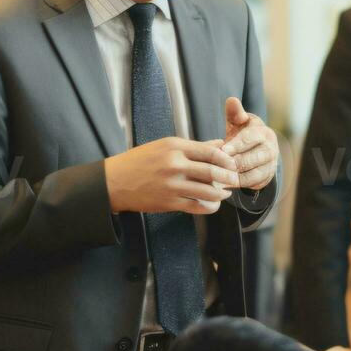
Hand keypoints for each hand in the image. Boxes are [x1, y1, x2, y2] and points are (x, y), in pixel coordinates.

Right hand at [103, 136, 237, 214]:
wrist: (114, 182)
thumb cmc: (139, 161)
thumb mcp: (164, 146)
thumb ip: (193, 147)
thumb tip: (218, 144)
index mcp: (174, 147)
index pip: (209, 151)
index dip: (226, 158)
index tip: (232, 163)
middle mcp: (174, 164)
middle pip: (211, 171)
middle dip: (228, 176)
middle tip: (236, 179)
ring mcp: (172, 185)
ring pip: (206, 190)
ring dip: (221, 193)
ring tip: (226, 193)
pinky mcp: (168, 202)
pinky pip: (196, 206)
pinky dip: (209, 207)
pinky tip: (213, 205)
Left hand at [220, 97, 278, 190]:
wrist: (258, 151)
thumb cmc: (244, 134)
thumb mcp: (239, 122)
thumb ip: (235, 113)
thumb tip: (232, 100)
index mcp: (264, 133)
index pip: (250, 138)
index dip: (236, 144)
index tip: (222, 149)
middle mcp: (271, 149)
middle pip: (253, 158)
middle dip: (235, 162)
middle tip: (217, 166)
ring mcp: (270, 166)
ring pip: (252, 174)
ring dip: (235, 176)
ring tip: (219, 177)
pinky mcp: (266, 179)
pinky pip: (251, 184)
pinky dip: (237, 185)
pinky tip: (222, 184)